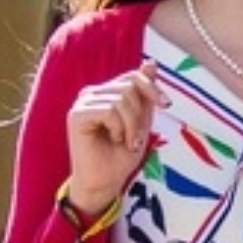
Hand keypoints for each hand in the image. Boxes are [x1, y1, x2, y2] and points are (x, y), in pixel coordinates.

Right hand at [65, 60, 166, 213]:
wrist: (106, 181)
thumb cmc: (122, 155)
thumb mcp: (142, 120)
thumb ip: (145, 93)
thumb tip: (150, 61)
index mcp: (107, 93)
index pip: (134, 76)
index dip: (153, 89)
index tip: (166, 105)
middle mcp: (93, 93)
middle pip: (130, 86)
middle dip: (140, 114)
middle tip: (135, 136)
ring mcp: (83, 103)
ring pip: (121, 99)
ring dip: (131, 125)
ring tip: (124, 141)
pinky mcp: (76, 114)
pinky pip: (109, 110)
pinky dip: (119, 128)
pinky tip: (113, 140)